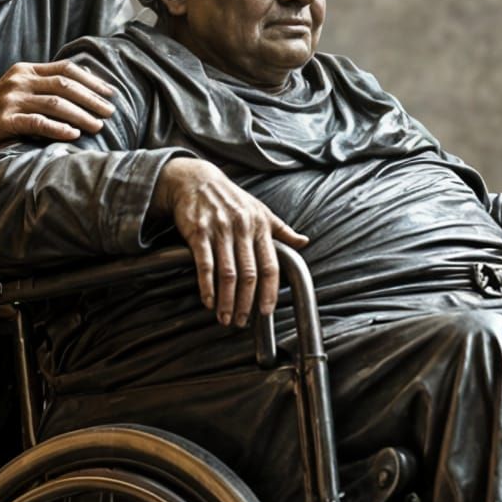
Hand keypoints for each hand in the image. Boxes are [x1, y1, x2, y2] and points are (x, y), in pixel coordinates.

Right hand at [0, 60, 116, 163]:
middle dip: (92, 98)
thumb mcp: (19, 94)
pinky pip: (38, 123)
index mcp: (25, 70)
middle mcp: (19, 80)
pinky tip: (74, 135)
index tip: (111, 92)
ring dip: (81, 114)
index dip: (92, 80)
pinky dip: (58, 129)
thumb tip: (84, 86)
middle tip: (110, 112)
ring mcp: (10, 99)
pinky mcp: (4, 120)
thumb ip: (44, 88)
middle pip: (65, 84)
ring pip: (56, 103)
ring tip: (98, 126)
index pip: (66, 69)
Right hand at [153, 158, 308, 327]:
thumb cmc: (231, 198)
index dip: (270, 291)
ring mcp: (219, 230)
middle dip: (246, 303)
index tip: (266, 312)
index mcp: (260, 227)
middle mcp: (242, 229)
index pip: (270, 265)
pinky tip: (208, 301)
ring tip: (225, 318)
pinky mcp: (197, 231)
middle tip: (241, 322)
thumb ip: (281, 230)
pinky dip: (206, 286)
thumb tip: (304, 242)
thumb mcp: (260, 210)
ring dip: (227, 300)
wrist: (196, 180)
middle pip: (249, 274)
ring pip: (227, 273)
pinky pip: (204, 264)